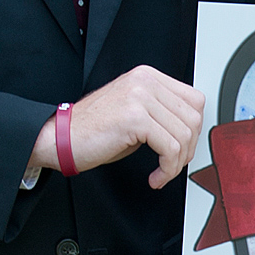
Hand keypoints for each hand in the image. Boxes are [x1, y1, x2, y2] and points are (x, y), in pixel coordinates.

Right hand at [29, 66, 205, 190]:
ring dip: (176, 162)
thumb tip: (189, 131)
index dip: (194, 130)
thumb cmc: (93, 130)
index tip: (182, 147)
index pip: (194, 100)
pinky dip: (167, 169)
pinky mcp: (134, 119)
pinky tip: (155, 177)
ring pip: (184, 135)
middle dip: (188, 149)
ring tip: (162, 172)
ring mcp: (139, 97)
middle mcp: (145, 82)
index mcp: (147, 77)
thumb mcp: (134, 112)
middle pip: (193, 118)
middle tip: (172, 164)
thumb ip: (161, 112)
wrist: (60, 138)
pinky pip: (169, 149)